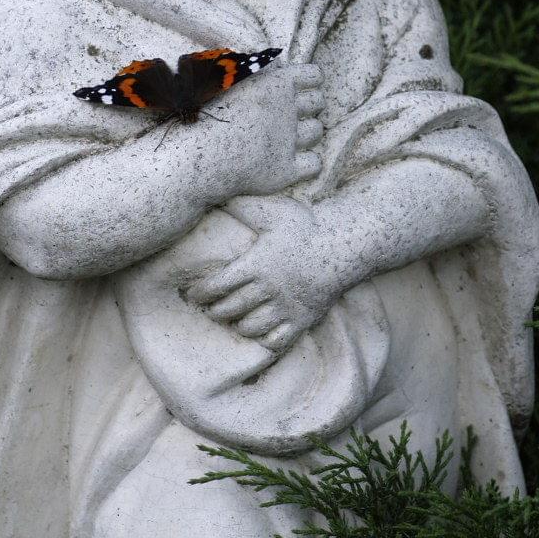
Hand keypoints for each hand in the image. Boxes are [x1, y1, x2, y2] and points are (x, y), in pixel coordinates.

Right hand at [178, 63, 324, 201]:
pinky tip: (292, 161)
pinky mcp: (287, 169)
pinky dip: (307, 163)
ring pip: (317, 131)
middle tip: (288, 116)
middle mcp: (289, 108)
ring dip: (306, 133)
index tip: (299, 91)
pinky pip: (315, 163)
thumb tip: (267, 65)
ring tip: (285, 138)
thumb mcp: (229, 81)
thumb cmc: (207, 114)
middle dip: (308, 108)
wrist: (198, 154)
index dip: (309, 83)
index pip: (314, 75)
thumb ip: (251, 71)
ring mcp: (290, 140)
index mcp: (277, 83)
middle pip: (318, 102)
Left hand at [185, 195, 348, 351]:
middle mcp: (269, 289)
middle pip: (230, 310)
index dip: (201, 293)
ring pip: (250, 327)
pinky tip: (259, 331)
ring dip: (237, 325)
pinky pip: (277, 341)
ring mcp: (286, 307)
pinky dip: (263, 340)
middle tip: (210, 308)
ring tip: (233, 320)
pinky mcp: (302, 320)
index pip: (218, 286)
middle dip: (215, 311)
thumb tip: (216, 196)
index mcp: (257, 264)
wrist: (344, 245)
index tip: (194, 294)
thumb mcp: (273, 211)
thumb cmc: (306, 226)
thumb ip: (243, 206)